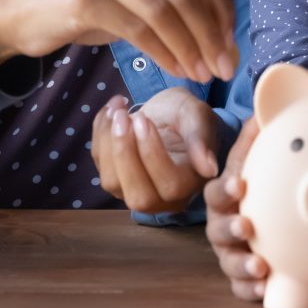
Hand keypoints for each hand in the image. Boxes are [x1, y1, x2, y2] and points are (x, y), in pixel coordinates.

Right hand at [0, 0, 236, 82]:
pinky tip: (175, 70)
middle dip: (212, 33)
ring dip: (190, 47)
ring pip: (166, 10)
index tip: (230, 44)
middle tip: (223, 67)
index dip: (221, 10)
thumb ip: (170, 5)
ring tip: (202, 74)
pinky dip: (164, 52)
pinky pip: (139, 28)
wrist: (18, 16)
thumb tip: (220, 39)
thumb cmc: (82, 11)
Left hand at [91, 89, 222, 213]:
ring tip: (118, 110)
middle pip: (139, 196)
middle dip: (125, 154)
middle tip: (123, 117)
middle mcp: (163, 197)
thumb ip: (201, 139)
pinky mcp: (114, 178)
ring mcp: (134, 191)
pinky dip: (99, 134)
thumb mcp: (197, 116)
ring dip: (108, 143)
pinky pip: (99, 163)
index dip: (152, 154)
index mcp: (190, 183)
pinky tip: (111, 110)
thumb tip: (209, 168)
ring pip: (112, 183)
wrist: (168, 114)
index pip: (170, 185)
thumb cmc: (186, 116)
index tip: (143, 119)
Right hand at [203, 116, 267, 301]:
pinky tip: (266, 290)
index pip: (218, 190)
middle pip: (218, 229)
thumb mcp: (253, 156)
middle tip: (247, 226)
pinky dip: (251, 290)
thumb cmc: (253, 177)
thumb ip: (255, 136)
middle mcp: (221, 223)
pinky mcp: (242, 274)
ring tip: (261, 266)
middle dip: (231, 228)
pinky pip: (241, 287)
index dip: (226, 187)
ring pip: (228, 261)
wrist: (251, 203)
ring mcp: (230, 250)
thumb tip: (263, 109)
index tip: (240, 184)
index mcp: (224, 195)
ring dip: (242, 264)